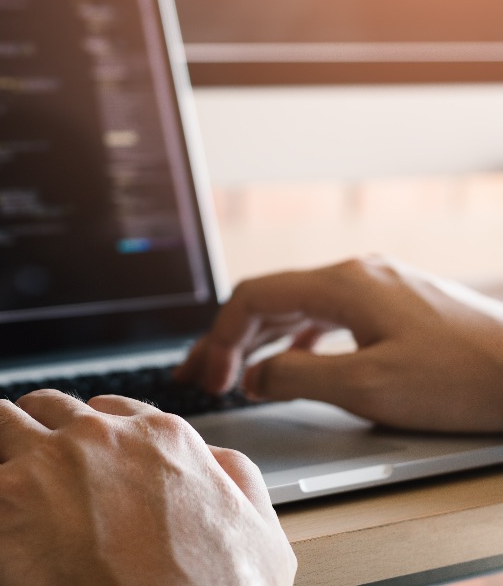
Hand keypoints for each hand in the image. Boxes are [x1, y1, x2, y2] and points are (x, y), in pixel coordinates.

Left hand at [0, 390, 295, 585]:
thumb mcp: (260, 537)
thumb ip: (238, 484)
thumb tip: (218, 464)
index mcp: (161, 441)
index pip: (108, 411)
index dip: (83, 433)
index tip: (69, 450)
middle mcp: (100, 437)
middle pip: (46, 408)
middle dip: (28, 427)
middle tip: (15, 453)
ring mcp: (47, 463)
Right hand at [176, 257, 502, 431]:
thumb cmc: (463, 379)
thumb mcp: (368, 386)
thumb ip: (298, 377)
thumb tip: (254, 378)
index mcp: (342, 284)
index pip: (253, 298)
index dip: (219, 338)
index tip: (210, 378)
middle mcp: (357, 275)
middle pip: (270, 300)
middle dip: (228, 339)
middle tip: (198, 375)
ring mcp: (380, 286)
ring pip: (298, 307)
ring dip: (259, 340)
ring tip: (231, 371)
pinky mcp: (399, 305)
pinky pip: (328, 315)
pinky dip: (296, 339)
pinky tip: (291, 361)